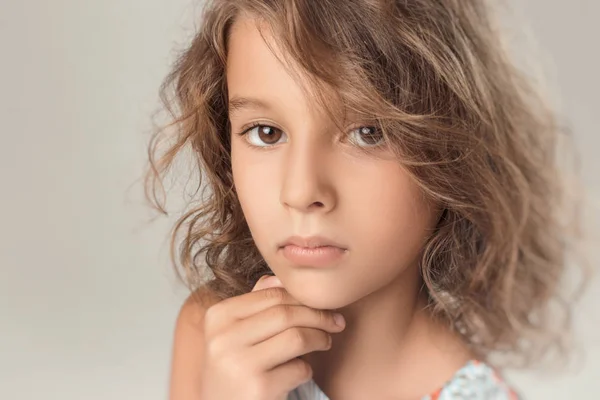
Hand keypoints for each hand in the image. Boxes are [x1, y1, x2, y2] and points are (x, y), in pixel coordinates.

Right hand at [198, 274, 345, 399]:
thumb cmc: (233, 371)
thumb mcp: (235, 334)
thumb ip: (256, 305)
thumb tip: (282, 279)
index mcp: (218, 317)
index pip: (272, 295)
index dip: (304, 298)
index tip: (324, 305)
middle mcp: (223, 338)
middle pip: (286, 313)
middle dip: (319, 316)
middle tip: (336, 322)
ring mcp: (238, 364)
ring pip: (296, 337)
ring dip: (319, 338)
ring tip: (325, 342)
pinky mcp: (258, 389)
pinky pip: (299, 368)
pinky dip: (306, 369)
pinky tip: (299, 372)